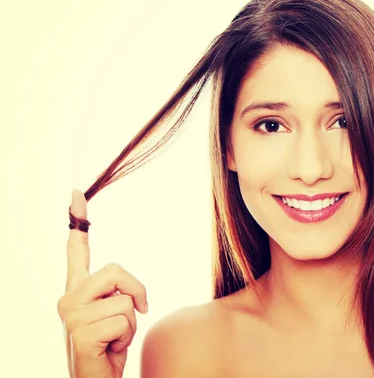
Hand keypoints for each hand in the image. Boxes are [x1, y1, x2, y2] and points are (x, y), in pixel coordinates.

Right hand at [57, 188, 148, 376]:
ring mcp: (71, 316)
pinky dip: (127, 337)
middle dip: (136, 291)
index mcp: (76, 291)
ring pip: (125, 300)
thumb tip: (126, 288)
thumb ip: (117, 292)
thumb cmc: (110, 346)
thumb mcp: (116, 313)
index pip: (77, 251)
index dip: (78, 222)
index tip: (76, 193)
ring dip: (131, 323)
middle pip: (116, 270)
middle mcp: (67, 299)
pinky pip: (124, 320)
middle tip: (134, 314)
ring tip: (115, 338)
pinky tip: (110, 349)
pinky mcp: (81, 333)